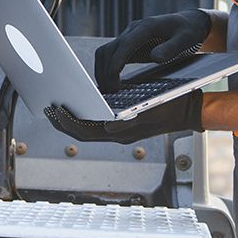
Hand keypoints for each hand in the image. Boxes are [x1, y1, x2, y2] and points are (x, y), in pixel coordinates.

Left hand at [45, 90, 202, 142]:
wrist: (190, 109)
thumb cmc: (172, 107)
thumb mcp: (153, 110)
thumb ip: (131, 120)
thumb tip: (109, 128)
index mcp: (122, 133)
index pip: (86, 132)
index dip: (67, 123)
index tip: (55, 110)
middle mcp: (118, 135)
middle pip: (82, 133)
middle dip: (62, 122)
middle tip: (46, 108)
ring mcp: (120, 131)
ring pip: (88, 129)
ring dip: (71, 119)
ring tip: (56, 106)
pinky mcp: (123, 124)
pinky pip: (97, 123)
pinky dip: (84, 115)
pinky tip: (78, 103)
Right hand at [94, 9, 211, 92]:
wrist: (188, 21)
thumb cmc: (188, 30)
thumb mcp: (186, 38)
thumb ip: (171, 48)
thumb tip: (155, 57)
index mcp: (147, 26)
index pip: (125, 44)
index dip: (116, 61)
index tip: (113, 77)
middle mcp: (133, 30)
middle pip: (109, 49)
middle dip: (105, 70)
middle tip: (111, 90)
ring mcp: (129, 36)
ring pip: (105, 52)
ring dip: (102, 70)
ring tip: (108, 89)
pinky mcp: (128, 44)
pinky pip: (111, 55)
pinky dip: (107, 68)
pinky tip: (111, 82)